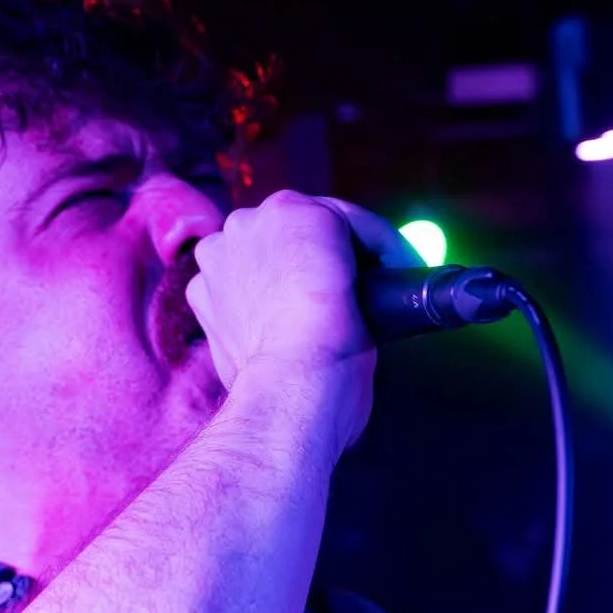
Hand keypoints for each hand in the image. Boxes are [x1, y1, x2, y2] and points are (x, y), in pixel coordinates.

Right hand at [185, 191, 420, 451]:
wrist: (287, 391)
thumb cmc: (276, 400)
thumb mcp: (256, 363)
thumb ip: (264, 336)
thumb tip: (295, 343)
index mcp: (209, 285)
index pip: (262, 268)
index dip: (300, 286)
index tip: (331, 307)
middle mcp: (221, 244)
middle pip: (287, 241)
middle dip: (322, 263)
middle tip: (366, 294)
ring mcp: (255, 224)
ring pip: (324, 226)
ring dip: (357, 252)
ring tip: (391, 285)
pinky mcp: (298, 212)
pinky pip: (358, 224)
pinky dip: (386, 245)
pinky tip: (403, 270)